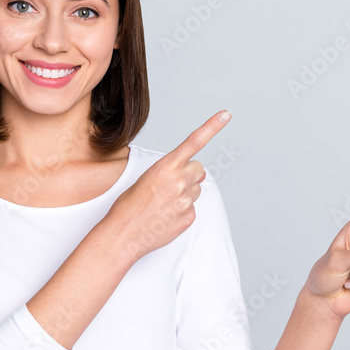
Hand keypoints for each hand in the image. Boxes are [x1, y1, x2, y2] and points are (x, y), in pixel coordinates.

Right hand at [105, 109, 230, 262]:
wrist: (123, 234)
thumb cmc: (129, 205)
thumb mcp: (147, 179)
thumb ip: (174, 172)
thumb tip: (200, 176)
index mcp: (166, 167)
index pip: (194, 142)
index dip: (212, 127)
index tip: (226, 115)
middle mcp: (179, 181)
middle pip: (198, 169)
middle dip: (189, 174)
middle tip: (170, 185)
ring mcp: (186, 200)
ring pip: (196, 190)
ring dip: (185, 193)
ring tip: (163, 203)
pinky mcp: (189, 217)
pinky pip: (192, 208)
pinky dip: (181, 210)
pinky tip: (165, 215)